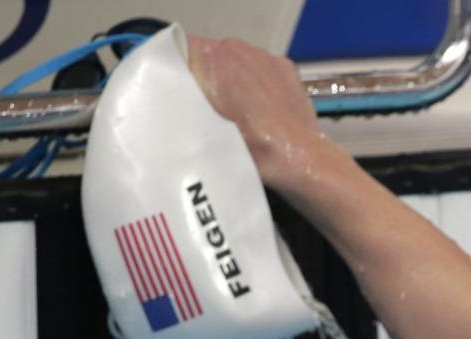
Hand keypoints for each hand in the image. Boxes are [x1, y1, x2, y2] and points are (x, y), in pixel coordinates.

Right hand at [186, 34, 324, 189]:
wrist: (303, 159)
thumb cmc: (255, 151)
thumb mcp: (205, 134)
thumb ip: (186, 107)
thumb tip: (167, 98)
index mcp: (212, 61)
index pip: (178, 48)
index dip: (173, 68)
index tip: (174, 88)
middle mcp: (237, 50)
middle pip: (206, 54)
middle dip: (202, 76)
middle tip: (204, 106)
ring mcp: (264, 56)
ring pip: (232, 60)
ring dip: (228, 79)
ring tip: (234, 110)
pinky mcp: (284, 66)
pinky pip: (257, 66)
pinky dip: (253, 82)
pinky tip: (257, 108)